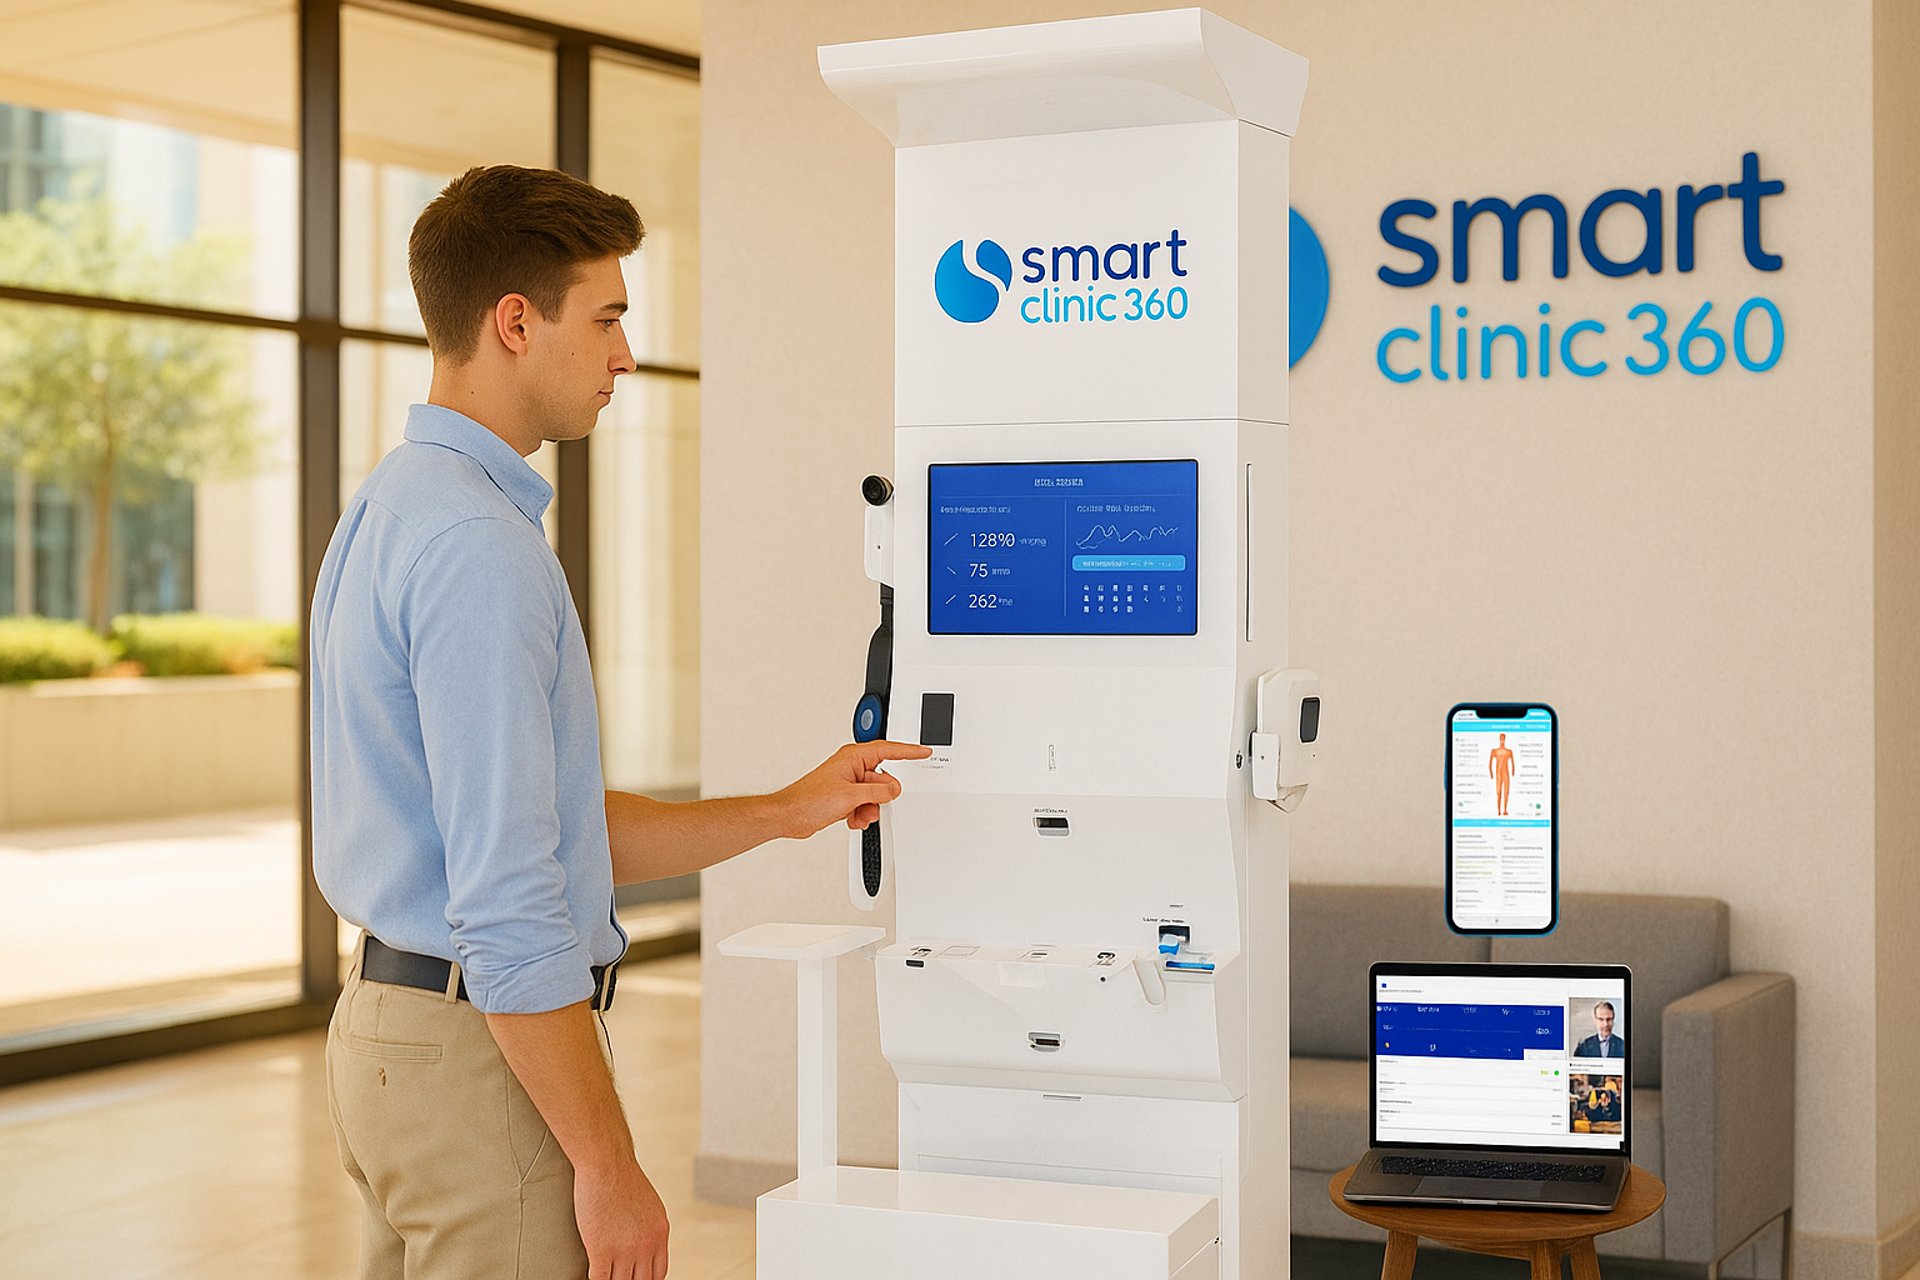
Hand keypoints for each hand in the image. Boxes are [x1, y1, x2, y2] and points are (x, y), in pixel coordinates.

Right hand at [574, 1159, 669, 1279]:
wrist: (607, 1164)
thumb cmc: (623, 1178)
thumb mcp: (650, 1205)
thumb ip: (649, 1228)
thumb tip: (644, 1244)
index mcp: (659, 1233)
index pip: (658, 1274)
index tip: (636, 1278)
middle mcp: (646, 1244)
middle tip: (619, 1277)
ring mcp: (625, 1250)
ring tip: (606, 1276)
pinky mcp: (601, 1250)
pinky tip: (591, 1276)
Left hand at [776, 740, 931, 836]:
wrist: (790, 816)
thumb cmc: (809, 800)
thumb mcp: (851, 796)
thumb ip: (878, 791)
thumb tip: (894, 788)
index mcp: (853, 757)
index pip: (889, 750)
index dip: (909, 751)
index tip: (924, 751)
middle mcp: (851, 766)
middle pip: (882, 778)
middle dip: (880, 796)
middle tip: (871, 804)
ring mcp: (847, 782)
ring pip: (874, 794)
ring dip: (869, 808)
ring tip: (857, 814)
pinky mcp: (844, 796)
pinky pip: (864, 803)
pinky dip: (861, 813)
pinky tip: (851, 818)